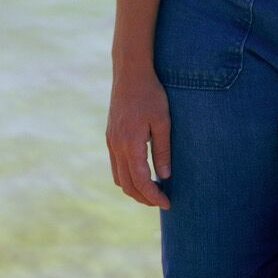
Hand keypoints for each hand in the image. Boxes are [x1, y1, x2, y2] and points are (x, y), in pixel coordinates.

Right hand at [106, 67, 170, 207]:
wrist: (130, 73)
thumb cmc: (151, 94)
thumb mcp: (163, 121)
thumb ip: (163, 150)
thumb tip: (165, 176)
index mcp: (130, 143)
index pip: (141, 181)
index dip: (154, 196)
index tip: (167, 203)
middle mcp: (116, 146)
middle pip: (127, 184)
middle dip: (144, 197)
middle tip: (162, 201)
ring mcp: (111, 142)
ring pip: (119, 177)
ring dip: (134, 189)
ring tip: (153, 191)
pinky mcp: (110, 137)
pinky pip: (115, 166)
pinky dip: (127, 177)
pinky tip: (141, 175)